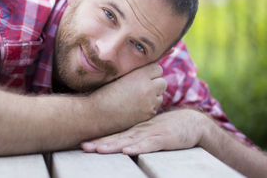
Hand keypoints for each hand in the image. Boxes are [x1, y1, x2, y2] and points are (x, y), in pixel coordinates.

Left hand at [81, 109, 205, 154]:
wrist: (191, 122)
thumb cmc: (167, 127)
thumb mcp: (148, 131)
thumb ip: (134, 136)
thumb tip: (118, 141)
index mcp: (134, 130)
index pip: (113, 135)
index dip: (98, 139)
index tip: (82, 143)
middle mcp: (139, 131)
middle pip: (117, 138)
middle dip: (100, 143)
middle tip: (83, 147)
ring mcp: (151, 133)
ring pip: (129, 140)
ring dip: (114, 145)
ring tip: (99, 149)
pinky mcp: (163, 138)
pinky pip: (149, 144)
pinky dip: (138, 148)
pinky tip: (127, 151)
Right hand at [90, 63, 166, 130]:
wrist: (96, 114)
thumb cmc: (103, 93)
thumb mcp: (118, 76)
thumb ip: (133, 72)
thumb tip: (146, 68)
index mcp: (140, 75)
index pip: (158, 68)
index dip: (150, 72)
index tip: (142, 76)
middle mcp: (148, 88)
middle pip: (163, 82)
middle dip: (155, 84)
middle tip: (142, 87)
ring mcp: (149, 103)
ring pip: (160, 96)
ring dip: (152, 97)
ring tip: (135, 98)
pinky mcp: (148, 115)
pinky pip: (154, 108)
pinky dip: (148, 108)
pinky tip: (134, 108)